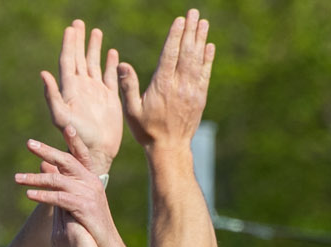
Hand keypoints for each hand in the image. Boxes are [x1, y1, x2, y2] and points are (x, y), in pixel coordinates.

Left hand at [21, 138, 119, 246]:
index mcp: (91, 180)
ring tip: (17, 178)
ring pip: (58, 180)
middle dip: (47, 151)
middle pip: (67, 161)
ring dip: (35, 179)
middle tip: (29, 143)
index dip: (73, 140)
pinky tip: (29, 195)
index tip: (65, 125)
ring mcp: (89, 194)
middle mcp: (92, 183)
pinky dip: (43, 196)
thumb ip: (60, 183)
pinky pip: (59, 198)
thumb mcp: (74, 202)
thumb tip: (44, 166)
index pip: (80, 155)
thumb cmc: (89, 228)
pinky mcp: (84, 208)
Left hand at [41, 21, 124, 178]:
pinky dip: (111, 64)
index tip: (69, 29)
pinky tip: (112, 53)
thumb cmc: (76, 138)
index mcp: (70, 89)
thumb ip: (53, 96)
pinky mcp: (110, 98)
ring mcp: (96, 92)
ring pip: (94, 64)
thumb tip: (44, 74)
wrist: (95, 152)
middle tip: (78, 23)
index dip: (68, 44)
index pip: (67, 61)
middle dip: (79, 41)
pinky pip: (110, 77)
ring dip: (94, 48)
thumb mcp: (61, 117)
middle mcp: (82, 88)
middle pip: (79, 58)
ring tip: (95, 31)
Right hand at [118, 10, 214, 152]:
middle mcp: (179, 85)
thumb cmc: (147, 131)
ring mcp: (192, 91)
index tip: (180, 20)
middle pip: (186, 52)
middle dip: (190, 31)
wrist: (169, 149)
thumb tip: (122, 64)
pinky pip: (205, 74)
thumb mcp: (131, 111)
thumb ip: (127, 86)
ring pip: (197, 60)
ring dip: (201, 39)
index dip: (176, 36)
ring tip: (203, 22)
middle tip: (194, 13)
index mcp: (162, 85)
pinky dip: (208, 59)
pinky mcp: (199, 97)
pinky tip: (209, 46)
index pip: (170, 54)